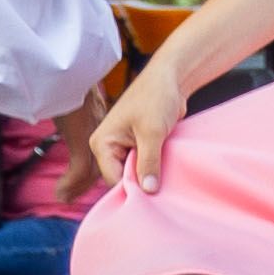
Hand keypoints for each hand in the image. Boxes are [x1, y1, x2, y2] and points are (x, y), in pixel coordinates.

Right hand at [90, 58, 189, 196]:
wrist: (171, 78)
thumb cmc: (156, 97)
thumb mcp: (151, 132)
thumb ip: (148, 163)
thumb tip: (148, 190)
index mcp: (102, 144)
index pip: (112, 179)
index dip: (132, 189)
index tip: (153, 196)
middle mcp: (109, 148)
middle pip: (123, 178)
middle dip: (142, 183)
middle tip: (162, 190)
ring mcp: (124, 147)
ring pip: (136, 173)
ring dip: (151, 175)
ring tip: (167, 178)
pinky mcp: (139, 146)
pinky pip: (145, 165)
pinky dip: (156, 168)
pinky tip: (168, 170)